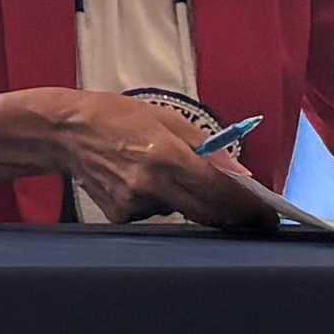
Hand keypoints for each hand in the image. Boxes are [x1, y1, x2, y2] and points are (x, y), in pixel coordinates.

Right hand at [35, 88, 277, 230]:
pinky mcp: (121, 216)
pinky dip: (162, 200)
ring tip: (165, 172)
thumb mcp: (166, 118)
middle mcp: (150, 185)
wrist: (64, 133)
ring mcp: (133, 205)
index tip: (269, 216)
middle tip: (251, 213)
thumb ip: (206, 147)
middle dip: (233, 214)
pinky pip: (156, 213)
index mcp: (165, 155)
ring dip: (190, 199)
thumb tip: (241, 174)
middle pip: (207, 212)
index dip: (248, 207)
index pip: (218, 190)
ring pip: (181, 211)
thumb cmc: (115, 117)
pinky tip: (141, 181)